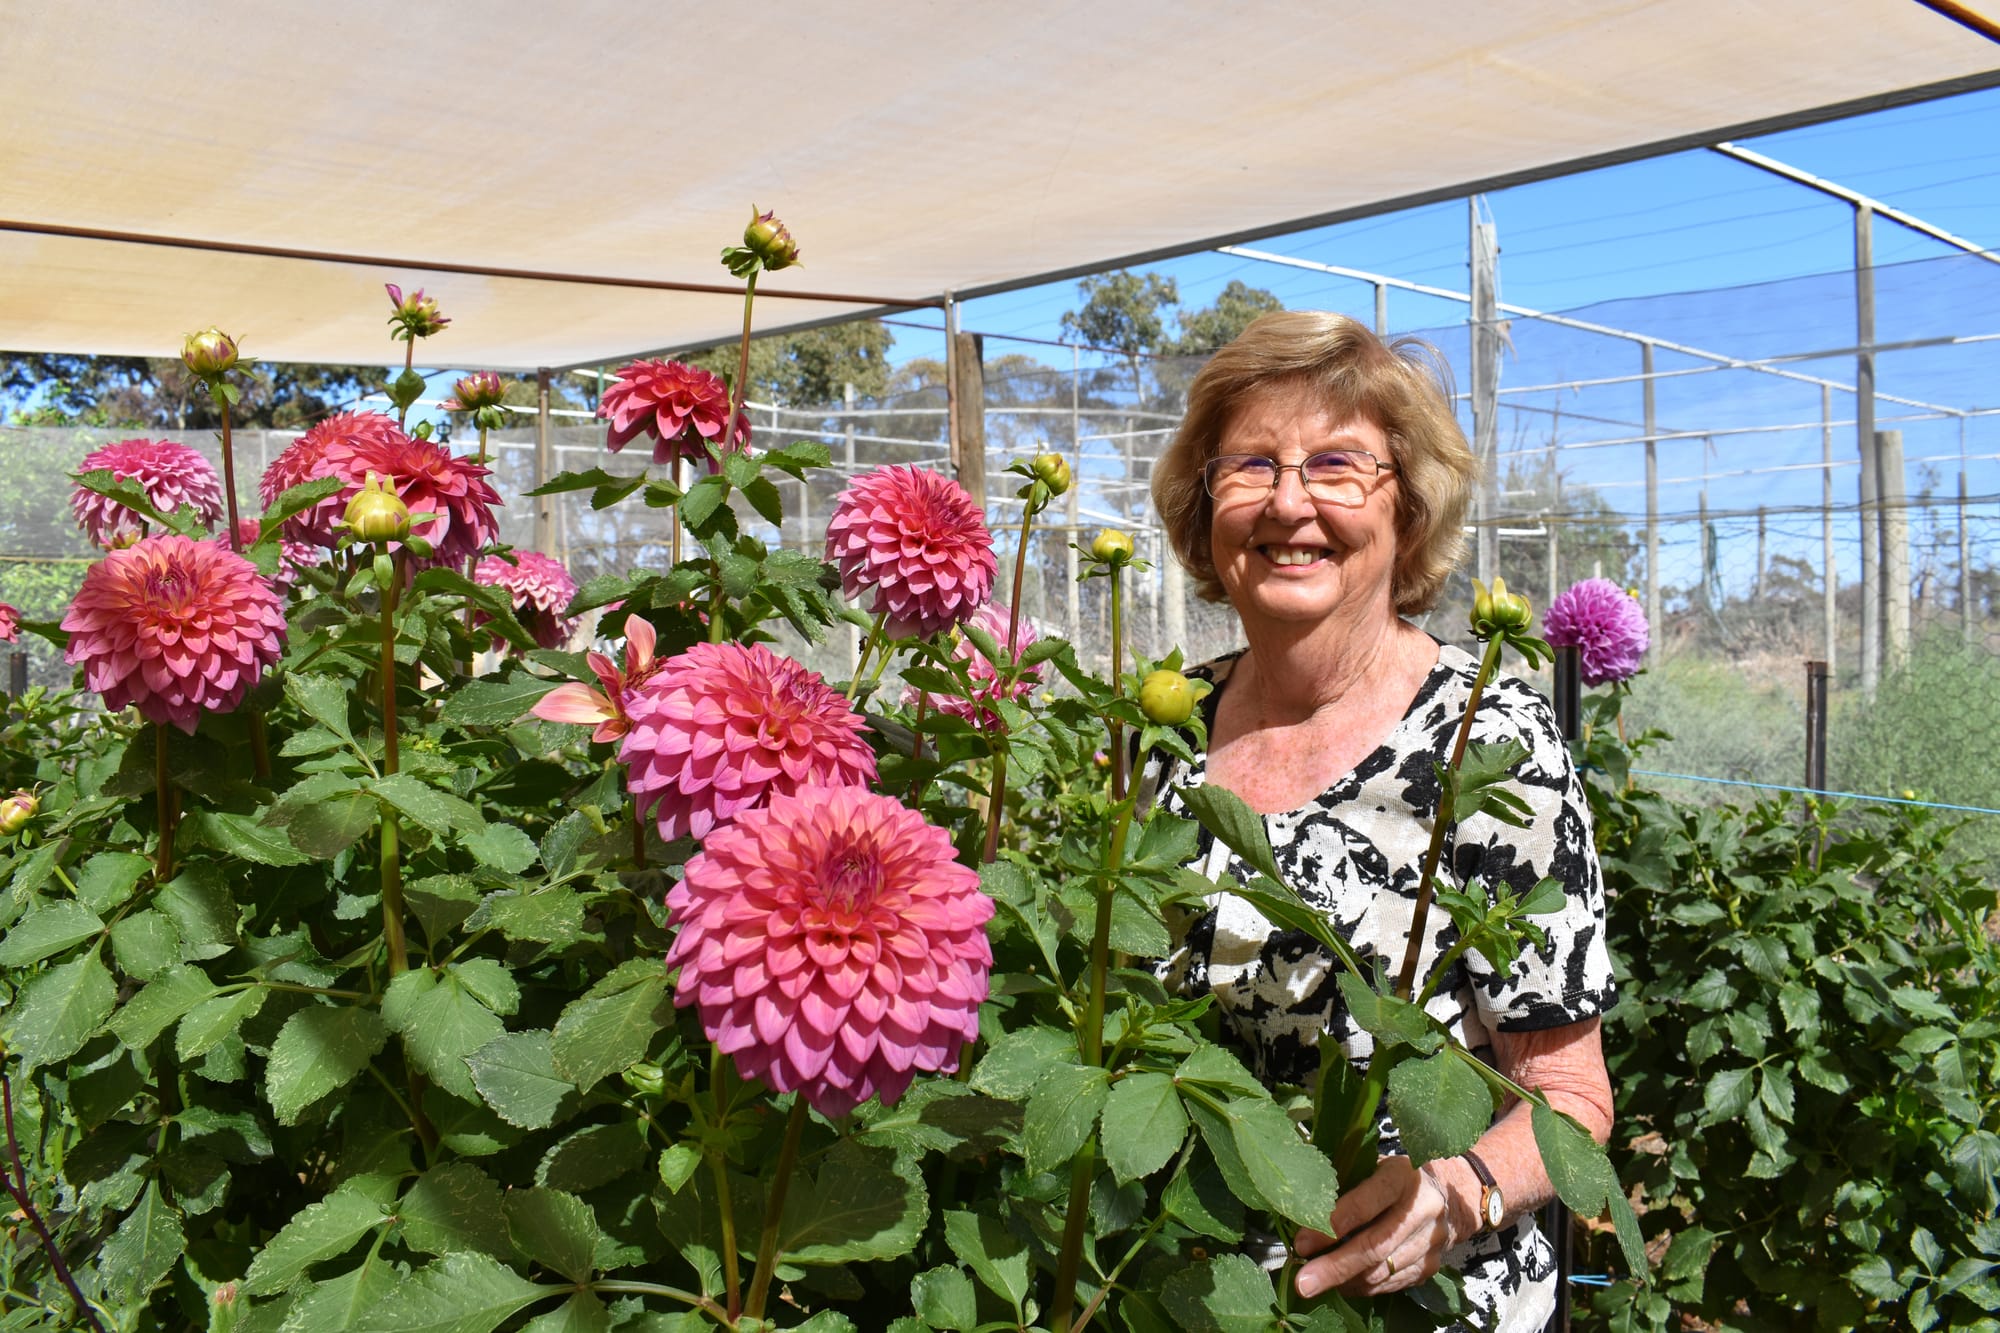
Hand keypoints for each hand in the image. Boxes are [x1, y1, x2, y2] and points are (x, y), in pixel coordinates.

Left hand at [1291, 1156, 1468, 1299]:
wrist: (1455, 1192)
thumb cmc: (1400, 1175)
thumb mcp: (1377, 1164)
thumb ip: (1347, 1182)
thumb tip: (1302, 1207)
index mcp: (1403, 1176)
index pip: (1366, 1203)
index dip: (1332, 1225)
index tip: (1302, 1242)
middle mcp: (1422, 1209)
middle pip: (1374, 1246)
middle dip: (1334, 1267)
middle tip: (1303, 1281)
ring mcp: (1430, 1241)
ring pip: (1382, 1271)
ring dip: (1345, 1281)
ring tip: (1315, 1281)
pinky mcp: (1431, 1266)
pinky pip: (1391, 1284)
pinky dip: (1363, 1287)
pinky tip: (1342, 1283)